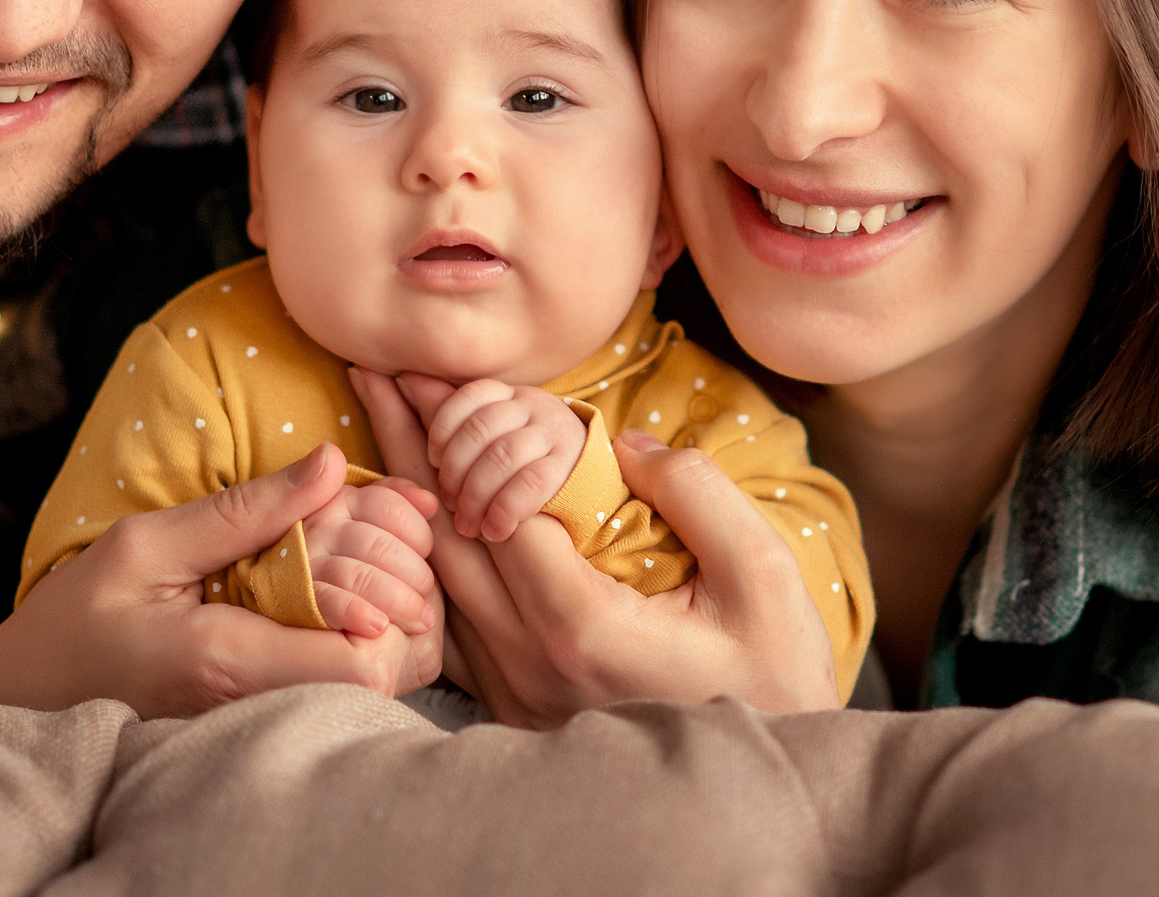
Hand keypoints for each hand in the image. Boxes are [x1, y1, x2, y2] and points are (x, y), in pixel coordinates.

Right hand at [0, 443, 437, 716]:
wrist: (28, 700)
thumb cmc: (77, 619)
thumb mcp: (147, 546)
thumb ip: (244, 511)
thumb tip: (333, 464)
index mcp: (230, 662)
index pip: (363, 659)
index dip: (389, 602)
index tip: (368, 547)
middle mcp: (260, 707)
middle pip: (387, 680)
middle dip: (403, 610)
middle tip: (381, 552)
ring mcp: (265, 724)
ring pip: (375, 692)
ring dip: (384, 626)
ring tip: (358, 570)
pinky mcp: (265, 724)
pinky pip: (340, 693)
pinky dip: (356, 644)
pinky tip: (333, 599)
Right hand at [298, 477, 439, 638]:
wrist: (335, 642)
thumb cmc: (373, 580)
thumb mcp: (387, 536)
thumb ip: (404, 510)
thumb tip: (430, 503)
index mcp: (342, 503)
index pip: (387, 505)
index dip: (418, 532)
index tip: (426, 555)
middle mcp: (318, 527)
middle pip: (376, 543)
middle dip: (413, 573)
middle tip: (425, 598)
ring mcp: (305, 566)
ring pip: (356, 575)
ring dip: (397, 600)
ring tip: (418, 620)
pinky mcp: (297, 603)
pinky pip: (328, 602)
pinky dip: (356, 612)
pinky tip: (378, 626)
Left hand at [352, 366, 837, 728]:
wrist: (756, 783)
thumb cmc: (773, 679)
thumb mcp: (765, 578)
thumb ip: (696, 495)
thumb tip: (624, 442)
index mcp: (582, 626)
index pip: (498, 509)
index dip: (467, 438)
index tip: (440, 376)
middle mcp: (529, 662)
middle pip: (445, 534)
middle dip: (413, 446)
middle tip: (384, 376)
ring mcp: (513, 690)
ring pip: (436, 577)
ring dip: (410, 493)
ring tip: (387, 421)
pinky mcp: (511, 703)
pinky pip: (450, 617)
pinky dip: (428, 552)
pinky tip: (417, 507)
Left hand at [417, 376, 587, 541]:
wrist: (586, 484)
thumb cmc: (521, 459)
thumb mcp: (487, 432)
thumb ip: (445, 411)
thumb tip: (395, 377)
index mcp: (508, 394)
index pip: (468, 395)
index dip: (443, 428)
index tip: (433, 460)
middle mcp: (533, 406)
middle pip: (482, 428)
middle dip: (456, 470)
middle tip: (447, 503)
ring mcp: (554, 434)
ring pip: (503, 456)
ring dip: (477, 495)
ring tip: (468, 525)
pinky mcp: (570, 467)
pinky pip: (531, 482)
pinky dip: (505, 510)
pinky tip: (494, 530)